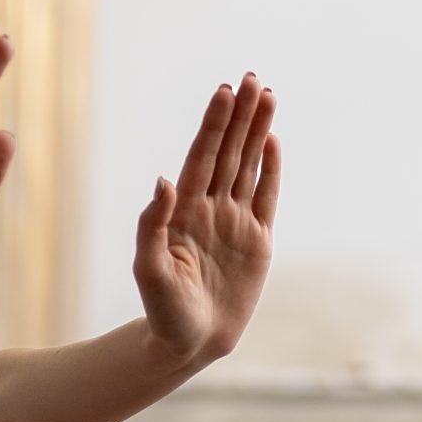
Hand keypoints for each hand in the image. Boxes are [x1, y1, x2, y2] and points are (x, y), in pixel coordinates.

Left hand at [136, 72, 279, 364]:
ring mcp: (235, 222)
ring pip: (248, 166)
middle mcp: (210, 208)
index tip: (225, 92)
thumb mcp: (148, 269)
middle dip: (240, 116)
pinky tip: (272, 141)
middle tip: (251, 78)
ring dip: (257, 132)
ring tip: (267, 95)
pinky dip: (270, 168)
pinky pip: (266, 197)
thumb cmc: (163, 310)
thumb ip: (152, 223)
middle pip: (228, 152)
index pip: (202, 157)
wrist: (190, 342)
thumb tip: (163, 179)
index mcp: (184, 211)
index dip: (214, 124)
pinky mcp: (257, 241)